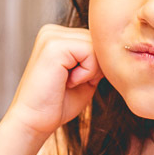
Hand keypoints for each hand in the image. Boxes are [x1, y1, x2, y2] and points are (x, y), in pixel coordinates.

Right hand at [0, 25, 102, 154]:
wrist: (33, 123)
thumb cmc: (57, 104)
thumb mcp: (84, 76)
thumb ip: (96, 59)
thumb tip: (120, 48)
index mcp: (56, 36)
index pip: (95, 41)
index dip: (94, 66)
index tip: (71, 82)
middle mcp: (52, 31)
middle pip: (97, 42)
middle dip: (93, 68)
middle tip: (69, 84)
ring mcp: (51, 36)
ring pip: (96, 47)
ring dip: (89, 71)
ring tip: (67, 83)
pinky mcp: (53, 46)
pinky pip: (90, 53)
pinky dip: (86, 73)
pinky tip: (66, 82)